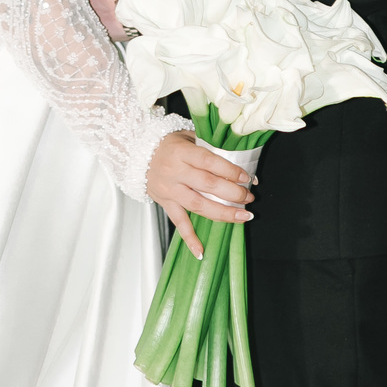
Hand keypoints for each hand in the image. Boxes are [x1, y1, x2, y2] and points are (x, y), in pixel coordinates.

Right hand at [146, 132, 257, 259]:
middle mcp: (176, 172)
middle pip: (207, 185)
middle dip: (232, 193)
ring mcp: (170, 190)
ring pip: (198, 205)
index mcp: (183, 152)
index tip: (246, 178)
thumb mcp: (187, 135)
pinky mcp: (165, 203)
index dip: (229, 171)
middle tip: (249, 197)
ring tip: (243, 216)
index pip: (209, 162)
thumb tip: (239, 157)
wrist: (137, 153)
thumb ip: (209, 145)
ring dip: (222, 213)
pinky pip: (179, 223)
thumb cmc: (168, 144)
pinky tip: (200, 251)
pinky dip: (189, 238)